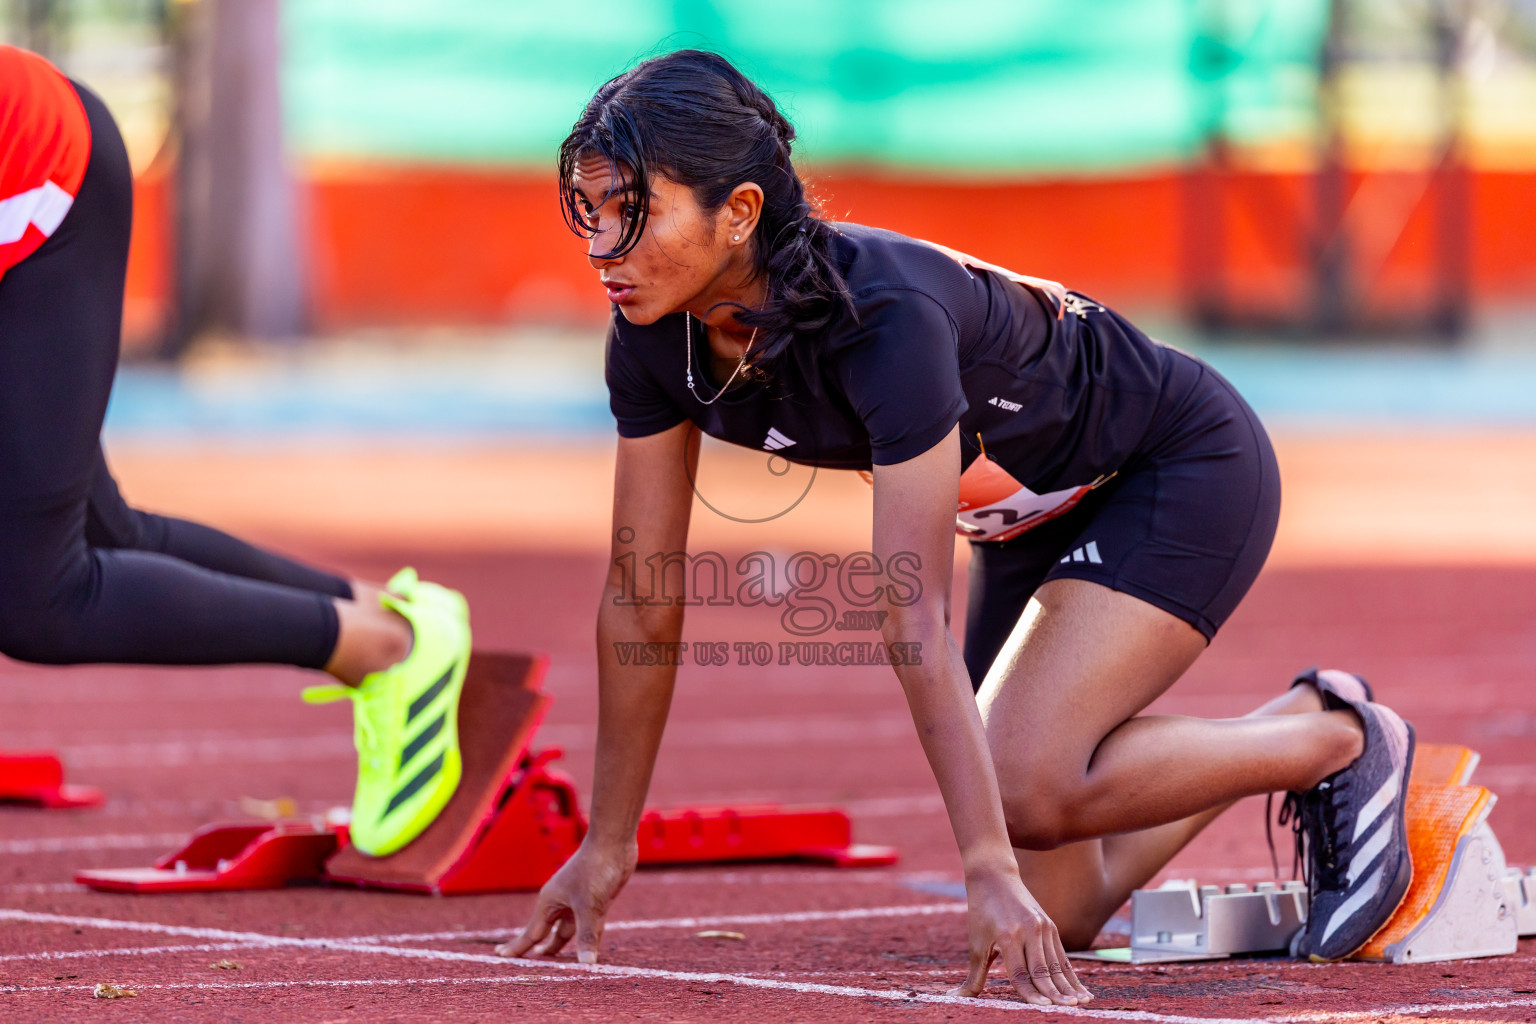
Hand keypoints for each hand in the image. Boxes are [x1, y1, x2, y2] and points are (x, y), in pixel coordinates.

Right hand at [496, 840, 636, 963]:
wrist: (613, 842)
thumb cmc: (595, 868)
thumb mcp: (590, 905)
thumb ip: (587, 935)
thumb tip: (586, 965)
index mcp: (549, 902)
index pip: (531, 933)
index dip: (517, 947)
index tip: (499, 956)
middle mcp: (560, 903)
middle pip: (547, 933)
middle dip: (538, 949)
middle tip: (526, 964)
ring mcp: (578, 901)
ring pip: (567, 930)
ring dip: (560, 945)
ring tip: (549, 961)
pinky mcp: (596, 900)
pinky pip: (587, 925)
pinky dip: (585, 938)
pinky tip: (586, 947)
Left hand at [952, 869, 1092, 1004]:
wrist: (995, 876)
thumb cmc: (981, 911)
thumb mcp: (976, 943)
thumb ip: (974, 975)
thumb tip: (956, 998)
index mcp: (1008, 936)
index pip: (1020, 973)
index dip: (1031, 993)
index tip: (1043, 1008)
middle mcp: (1029, 931)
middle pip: (1043, 970)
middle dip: (1055, 993)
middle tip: (1069, 1010)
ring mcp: (1042, 927)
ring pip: (1057, 964)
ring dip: (1069, 986)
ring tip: (1080, 1004)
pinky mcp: (1050, 926)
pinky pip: (1062, 955)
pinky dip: (1070, 974)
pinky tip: (1080, 989)